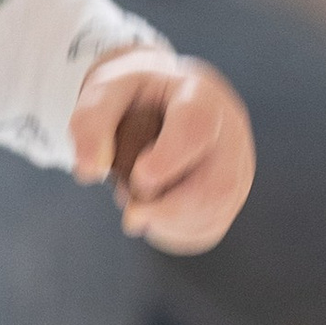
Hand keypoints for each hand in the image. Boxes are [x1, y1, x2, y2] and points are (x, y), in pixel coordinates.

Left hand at [70, 45, 254, 252]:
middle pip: (217, 182)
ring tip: (137, 209)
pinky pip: (212, 226)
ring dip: (169, 223)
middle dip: (169, 209)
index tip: (140, 176)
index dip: (168, 159)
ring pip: (217, 209)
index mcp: (199, 95)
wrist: (157, 100)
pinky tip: (154, 218)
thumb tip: (88, 170)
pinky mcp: (231, 192)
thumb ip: (91, 122)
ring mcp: (237, 163)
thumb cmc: (133, 95)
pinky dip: (176, 233)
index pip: (196, 126)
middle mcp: (229, 130)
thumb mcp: (105, 91)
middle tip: (131, 214)